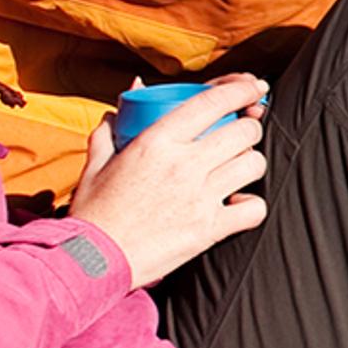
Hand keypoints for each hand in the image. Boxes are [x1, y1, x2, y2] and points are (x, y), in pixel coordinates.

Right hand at [67, 74, 267, 286]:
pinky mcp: (210, 229)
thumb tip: (126, 99)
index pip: (213, 102)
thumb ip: (112, 127)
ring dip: (250, 163)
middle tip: (241, 134)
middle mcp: (184, 164)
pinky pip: (254, 208)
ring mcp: (200, 197)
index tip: (254, 87)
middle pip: (244, 131)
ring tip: (236, 168)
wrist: (94, 260)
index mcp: (156, 141)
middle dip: (249, 128)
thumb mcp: (96, 162)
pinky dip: (251, 205)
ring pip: (254, 165)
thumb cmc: (94, 211)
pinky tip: (236, 203)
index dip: (242, 89)